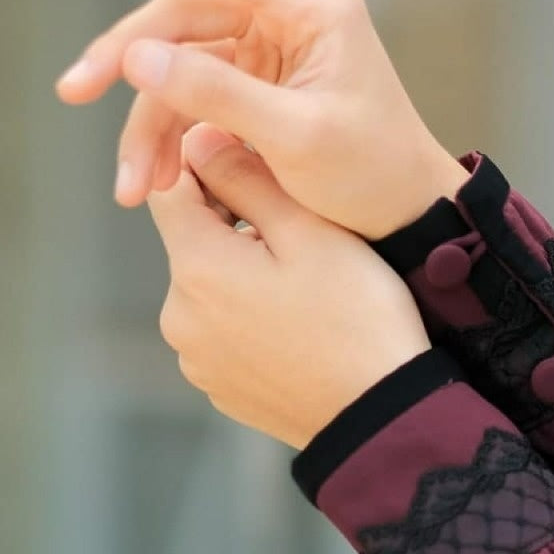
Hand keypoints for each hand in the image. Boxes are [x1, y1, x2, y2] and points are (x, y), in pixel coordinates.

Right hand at [55, 0, 469, 239]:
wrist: (411, 213)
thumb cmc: (373, 172)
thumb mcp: (295, 136)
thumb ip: (217, 93)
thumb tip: (137, 56)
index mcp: (312, 3)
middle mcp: (290, 13)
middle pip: (183, 16)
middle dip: (127, 60)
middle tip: (72, 91)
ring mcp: (273, 49)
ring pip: (182, 63)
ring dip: (148, 119)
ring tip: (130, 183)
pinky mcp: (262, 86)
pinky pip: (198, 97)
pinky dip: (173, 135)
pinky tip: (155, 178)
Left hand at [151, 125, 430, 447]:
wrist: (382, 414)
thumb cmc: (357, 319)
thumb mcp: (312, 232)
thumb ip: (249, 178)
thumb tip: (199, 139)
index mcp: (198, 267)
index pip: (172, 189)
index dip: (210, 165)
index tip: (257, 163)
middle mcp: (180, 315)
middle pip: (194, 241)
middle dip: (237, 225)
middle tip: (305, 230)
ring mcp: (197, 359)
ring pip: (212, 288)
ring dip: (246, 273)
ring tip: (310, 284)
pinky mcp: (220, 387)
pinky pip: (226, 332)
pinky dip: (253, 318)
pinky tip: (303, 324)